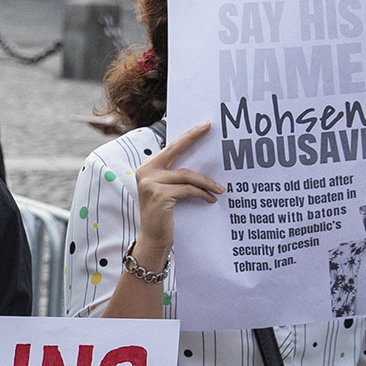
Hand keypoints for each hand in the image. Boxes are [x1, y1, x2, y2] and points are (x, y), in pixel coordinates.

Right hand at [128, 121, 224, 265]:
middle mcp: (146, 172)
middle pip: (175, 150)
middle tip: (209, 129)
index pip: (171, 148)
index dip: (187, 136)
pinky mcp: (160, 195)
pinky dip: (202, 193)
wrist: (153, 240)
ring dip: (206, 181)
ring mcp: (151, 183)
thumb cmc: (163, 216)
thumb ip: (175, 176)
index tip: (204, 125)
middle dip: (193, 138)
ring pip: (187, 175)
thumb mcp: (167, 191)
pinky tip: (210, 198)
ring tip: (219, 188)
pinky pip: (188, 189)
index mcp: (148, 168)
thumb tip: (200, 163)